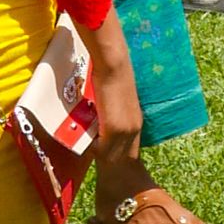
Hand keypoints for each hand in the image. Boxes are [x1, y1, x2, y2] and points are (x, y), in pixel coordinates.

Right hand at [75, 10, 143, 169]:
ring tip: (88, 146)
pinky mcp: (115, 129)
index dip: (113, 152)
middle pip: (120, 156)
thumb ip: (110, 114)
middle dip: (106, 156)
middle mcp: (134, 129)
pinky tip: (88, 141)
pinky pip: (102, 149)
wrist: (114, 67)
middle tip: (92, 150)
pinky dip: (94, 148)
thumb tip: (98, 121)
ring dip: (98, 152)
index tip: (100, 150)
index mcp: (135, 123)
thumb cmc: (111, 78)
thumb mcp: (114, 101)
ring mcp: (126, 130)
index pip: (127, 150)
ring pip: (110, 155)